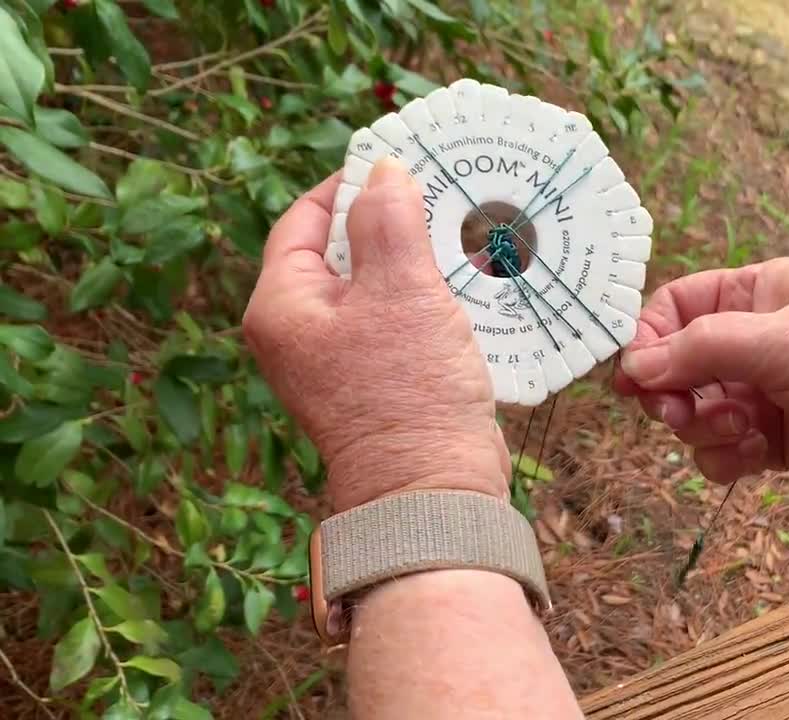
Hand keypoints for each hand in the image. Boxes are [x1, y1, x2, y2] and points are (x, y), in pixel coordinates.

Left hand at [243, 158, 508, 512]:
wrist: (434, 492)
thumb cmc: (410, 392)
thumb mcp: (402, 291)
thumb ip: (389, 220)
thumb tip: (383, 170)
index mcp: (283, 307)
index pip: (305, 220)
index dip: (351, 185)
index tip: (398, 160)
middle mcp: (300, 334)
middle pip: (341, 253)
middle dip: (390, 222)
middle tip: (439, 195)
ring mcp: (338, 363)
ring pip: (375, 289)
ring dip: (415, 262)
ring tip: (460, 235)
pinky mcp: (375, 383)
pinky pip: (396, 323)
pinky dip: (426, 301)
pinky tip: (465, 285)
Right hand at [614, 257, 788, 501]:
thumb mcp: (781, 341)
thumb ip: (701, 349)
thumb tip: (632, 364)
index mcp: (757, 293)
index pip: (675, 306)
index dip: (648, 339)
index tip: (633, 378)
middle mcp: (755, 339)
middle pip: (675, 364)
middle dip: (672, 394)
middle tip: (681, 415)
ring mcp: (763, 392)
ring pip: (693, 412)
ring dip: (701, 429)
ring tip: (741, 434)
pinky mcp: (773, 441)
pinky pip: (719, 450)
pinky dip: (725, 457)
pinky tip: (757, 456)